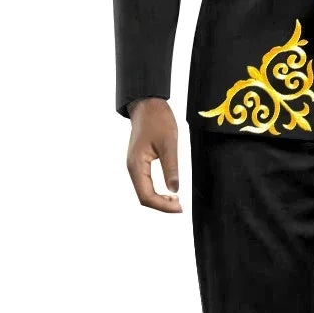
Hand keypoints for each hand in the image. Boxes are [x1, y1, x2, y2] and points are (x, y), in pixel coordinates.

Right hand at [125, 97, 182, 211]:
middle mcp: (133, 168)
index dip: (163, 206)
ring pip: (144, 191)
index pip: (146, 196)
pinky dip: (157, 191)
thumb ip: (171, 167)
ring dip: (159, 199)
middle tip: (180, 207)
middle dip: (161, 205)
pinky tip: (170, 191)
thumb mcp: (169, 143)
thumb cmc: (158, 120)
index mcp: (136, 165)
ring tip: (177, 201)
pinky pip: (146, 183)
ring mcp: (135, 166)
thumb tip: (174, 189)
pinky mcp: (140, 163)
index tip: (180, 207)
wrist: (147, 105)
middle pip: (144, 197)